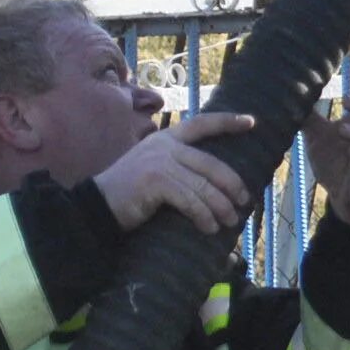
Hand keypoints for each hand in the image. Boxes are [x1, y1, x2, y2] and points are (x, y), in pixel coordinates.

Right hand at [94, 110, 256, 234]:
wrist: (97, 205)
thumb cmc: (129, 193)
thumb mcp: (155, 171)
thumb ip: (179, 168)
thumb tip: (215, 184)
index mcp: (166, 139)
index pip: (202, 123)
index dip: (228, 122)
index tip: (252, 122)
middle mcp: (165, 146)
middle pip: (211, 163)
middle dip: (232, 184)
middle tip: (244, 201)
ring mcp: (159, 162)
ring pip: (203, 185)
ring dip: (220, 207)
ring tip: (228, 222)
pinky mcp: (156, 181)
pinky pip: (190, 200)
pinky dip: (203, 216)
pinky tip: (208, 228)